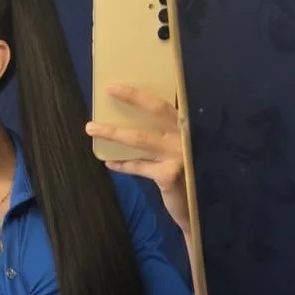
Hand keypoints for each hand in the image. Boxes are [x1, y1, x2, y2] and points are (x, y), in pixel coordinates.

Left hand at [85, 83, 190, 235]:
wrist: (202, 209)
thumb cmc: (190, 174)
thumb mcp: (183, 150)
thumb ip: (168, 135)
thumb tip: (130, 120)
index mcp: (189, 127)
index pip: (165, 104)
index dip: (140, 94)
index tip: (116, 86)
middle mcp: (187, 136)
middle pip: (156, 110)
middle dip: (132, 98)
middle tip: (109, 89)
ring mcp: (179, 155)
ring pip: (139, 139)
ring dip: (113, 132)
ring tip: (92, 128)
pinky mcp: (169, 175)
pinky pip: (137, 166)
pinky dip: (122, 165)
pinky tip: (110, 163)